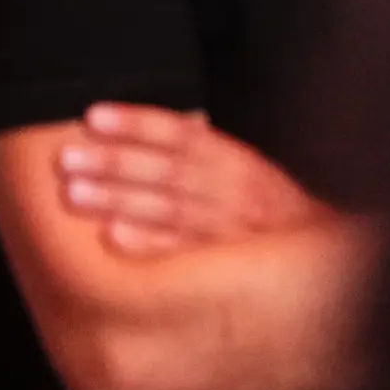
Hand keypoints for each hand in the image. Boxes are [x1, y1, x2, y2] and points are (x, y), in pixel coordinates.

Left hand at [57, 105, 325, 259]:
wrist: (322, 270)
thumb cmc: (264, 220)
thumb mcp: (242, 180)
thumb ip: (198, 159)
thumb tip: (144, 128)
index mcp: (240, 164)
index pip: (185, 137)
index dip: (139, 124)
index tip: (93, 117)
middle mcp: (239, 194)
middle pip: (171, 172)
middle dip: (117, 163)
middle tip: (67, 157)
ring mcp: (234, 233)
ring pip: (174, 211)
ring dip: (121, 200)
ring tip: (75, 192)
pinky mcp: (228, 272)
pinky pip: (185, 257)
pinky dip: (150, 245)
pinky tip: (111, 238)